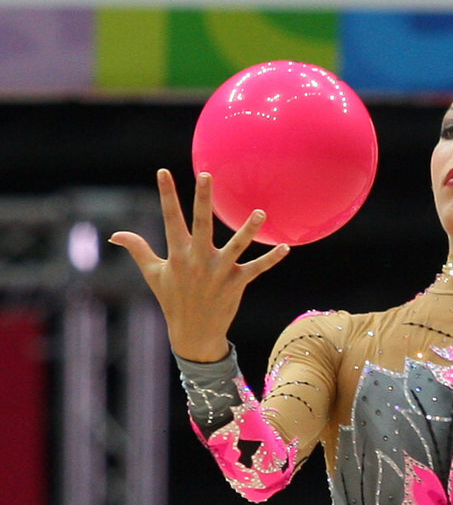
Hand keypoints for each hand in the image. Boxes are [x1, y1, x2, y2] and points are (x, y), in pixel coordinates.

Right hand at [109, 169, 288, 361]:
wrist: (193, 333)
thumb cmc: (172, 300)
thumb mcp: (153, 274)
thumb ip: (138, 249)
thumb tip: (115, 235)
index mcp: (177, 254)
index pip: (170, 219)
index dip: (167, 195)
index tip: (163, 171)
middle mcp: (198, 260)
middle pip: (201, 224)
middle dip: (203, 199)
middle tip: (207, 174)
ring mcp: (218, 272)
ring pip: (236, 246)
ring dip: (249, 230)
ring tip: (261, 213)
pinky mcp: (236, 283)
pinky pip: (256, 269)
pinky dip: (271, 259)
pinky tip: (285, 247)